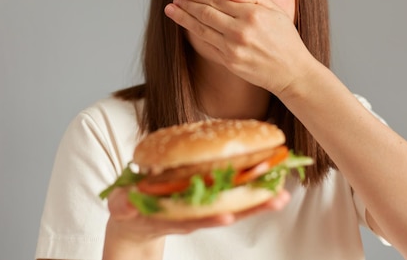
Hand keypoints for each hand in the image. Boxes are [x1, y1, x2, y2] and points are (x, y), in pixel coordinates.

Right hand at [106, 186, 290, 241]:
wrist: (135, 222)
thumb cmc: (131, 208)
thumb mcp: (123, 206)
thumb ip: (123, 204)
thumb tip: (125, 204)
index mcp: (170, 216)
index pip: (193, 218)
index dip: (209, 218)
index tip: (228, 217)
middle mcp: (191, 216)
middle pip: (223, 214)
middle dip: (250, 208)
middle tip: (276, 200)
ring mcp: (200, 211)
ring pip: (233, 208)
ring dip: (258, 201)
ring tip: (283, 194)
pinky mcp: (206, 201)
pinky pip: (232, 198)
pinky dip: (252, 192)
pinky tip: (271, 182)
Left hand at [165, 0, 312, 94]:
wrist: (292, 72)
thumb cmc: (286, 39)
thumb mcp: (276, 11)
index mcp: (252, 14)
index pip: (217, 0)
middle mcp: (240, 31)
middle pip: (205, 13)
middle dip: (186, 4)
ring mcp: (233, 48)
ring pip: (202, 29)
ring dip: (184, 18)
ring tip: (171, 10)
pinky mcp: (229, 62)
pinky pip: (208, 45)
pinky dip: (195, 35)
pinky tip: (187, 28)